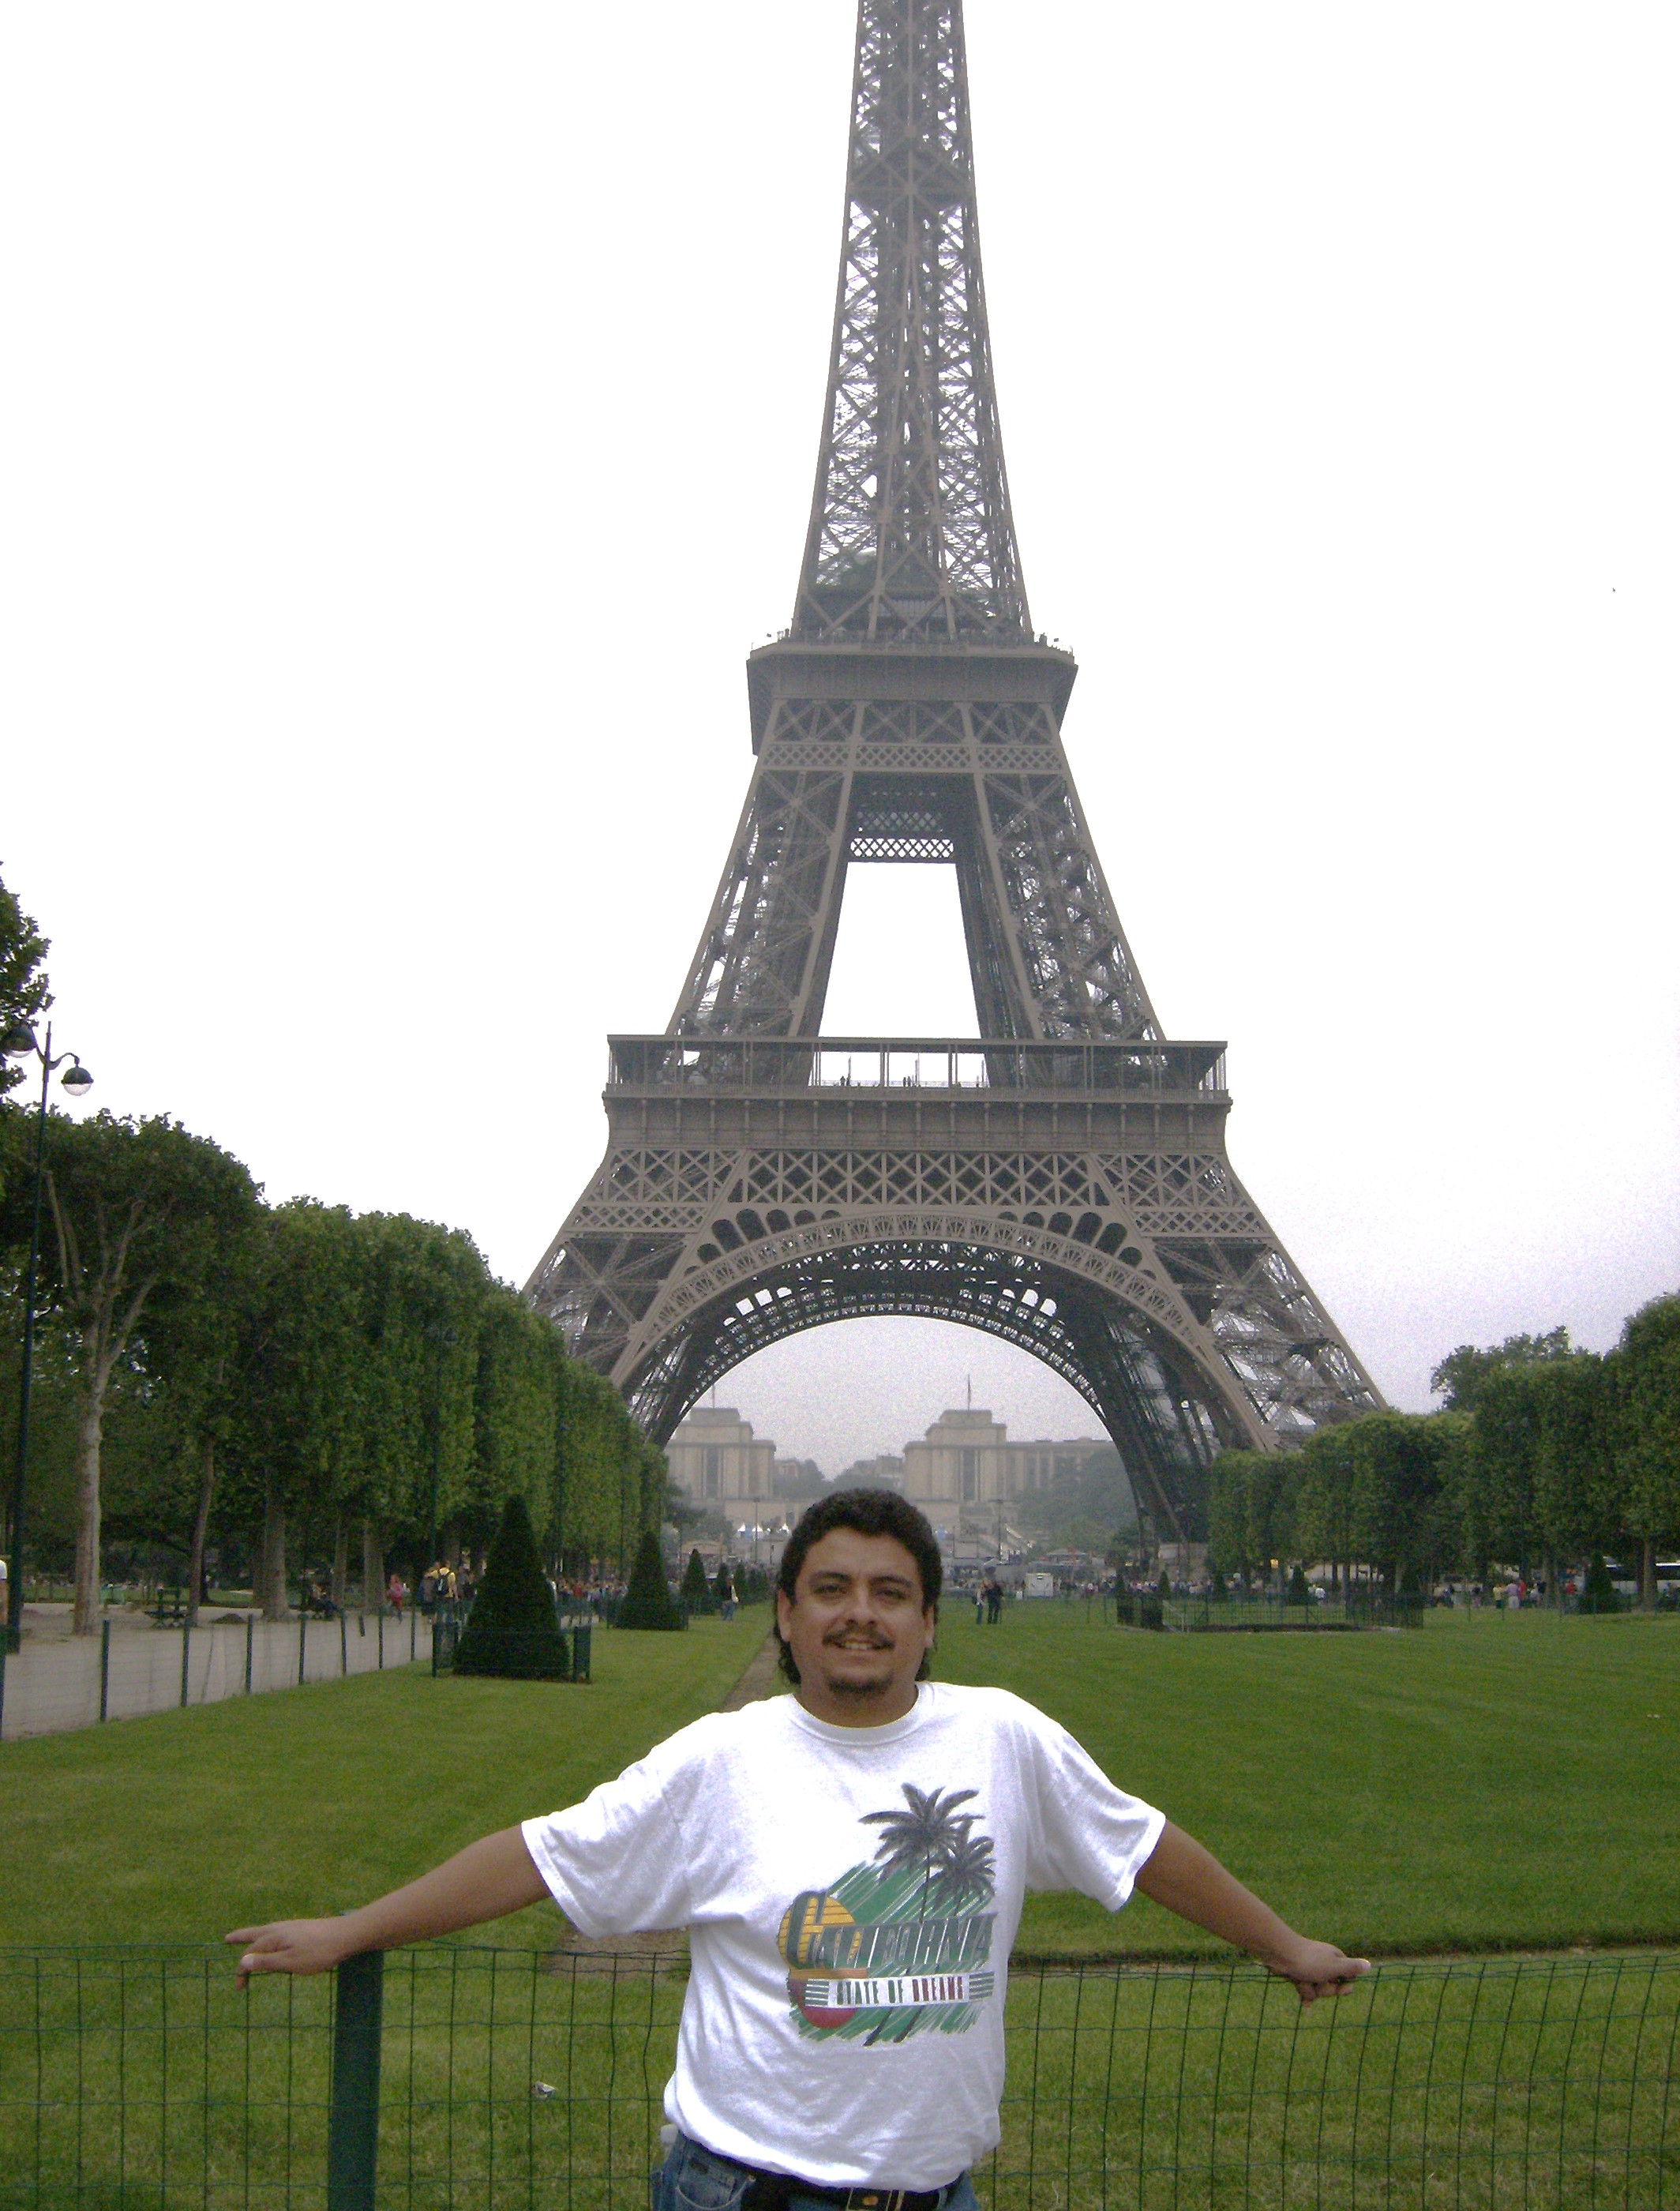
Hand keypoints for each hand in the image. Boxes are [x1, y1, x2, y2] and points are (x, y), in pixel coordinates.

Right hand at [225, 1919, 359, 1987]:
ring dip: (254, 1934)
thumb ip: (267, 1962)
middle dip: (241, 1937)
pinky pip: (278, 1931)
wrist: (346, 1935)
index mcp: (274, 1937)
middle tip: (227, 1938)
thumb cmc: (318, 1952)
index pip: (251, 1953)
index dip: (242, 1970)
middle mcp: (280, 1928)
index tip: (239, 1987)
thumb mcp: (290, 1962)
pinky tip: (274, 1938)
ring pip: (267, 1930)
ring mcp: (292, 1926)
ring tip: (246, 1936)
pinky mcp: (302, 1928)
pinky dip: (269, 1935)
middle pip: (255, 1933)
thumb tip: (242, 1961)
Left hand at [1262, 1937, 1370, 2006]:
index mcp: (1336, 1959)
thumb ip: (1352, 1967)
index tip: (1341, 1988)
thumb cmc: (1310, 1960)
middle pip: (1331, 1987)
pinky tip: (1304, 2004)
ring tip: (1302, 1979)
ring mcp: (1311, 1970)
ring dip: (1310, 1989)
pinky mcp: (1299, 1974)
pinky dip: (1304, 1994)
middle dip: (1324, 1989)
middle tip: (1317, 1980)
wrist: (1281, 1954)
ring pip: (1317, 1990)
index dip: (1344, 1987)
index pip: (1348, 1979)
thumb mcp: (1334, 1965)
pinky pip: (1306, 1989)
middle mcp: (1325, 1964)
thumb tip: (1370, 1965)